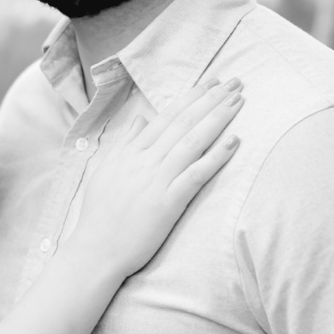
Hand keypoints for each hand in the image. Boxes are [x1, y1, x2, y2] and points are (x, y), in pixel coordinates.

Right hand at [62, 77, 243, 281]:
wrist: (95, 250)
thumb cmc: (99, 215)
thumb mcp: (106, 171)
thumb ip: (125, 143)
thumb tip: (140, 119)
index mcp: (130, 152)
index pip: (165, 117)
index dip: (190, 97)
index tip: (210, 82)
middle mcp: (144, 161)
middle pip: (183, 123)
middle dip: (210, 100)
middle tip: (235, 82)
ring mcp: (156, 180)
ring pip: (192, 141)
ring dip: (217, 119)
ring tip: (239, 102)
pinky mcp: (168, 202)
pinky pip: (196, 174)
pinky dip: (216, 156)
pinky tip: (234, 142)